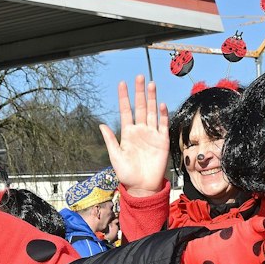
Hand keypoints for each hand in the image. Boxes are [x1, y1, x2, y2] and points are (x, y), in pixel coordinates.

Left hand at [98, 75, 170, 196]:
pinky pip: (163, 124)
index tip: (122, 84)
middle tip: (139, 77)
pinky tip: (160, 104)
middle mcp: (140, 130)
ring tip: (151, 84)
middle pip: (140, 107)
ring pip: (151, 112)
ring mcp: (152, 134)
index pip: (126, 111)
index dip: (124, 97)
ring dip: (151, 98)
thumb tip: (101, 125)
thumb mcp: (115, 157)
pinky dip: (162, 114)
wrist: (142, 186)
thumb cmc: (127, 174)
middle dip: (139, 92)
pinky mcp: (162, 141)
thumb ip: (110, 140)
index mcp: (127, 133)